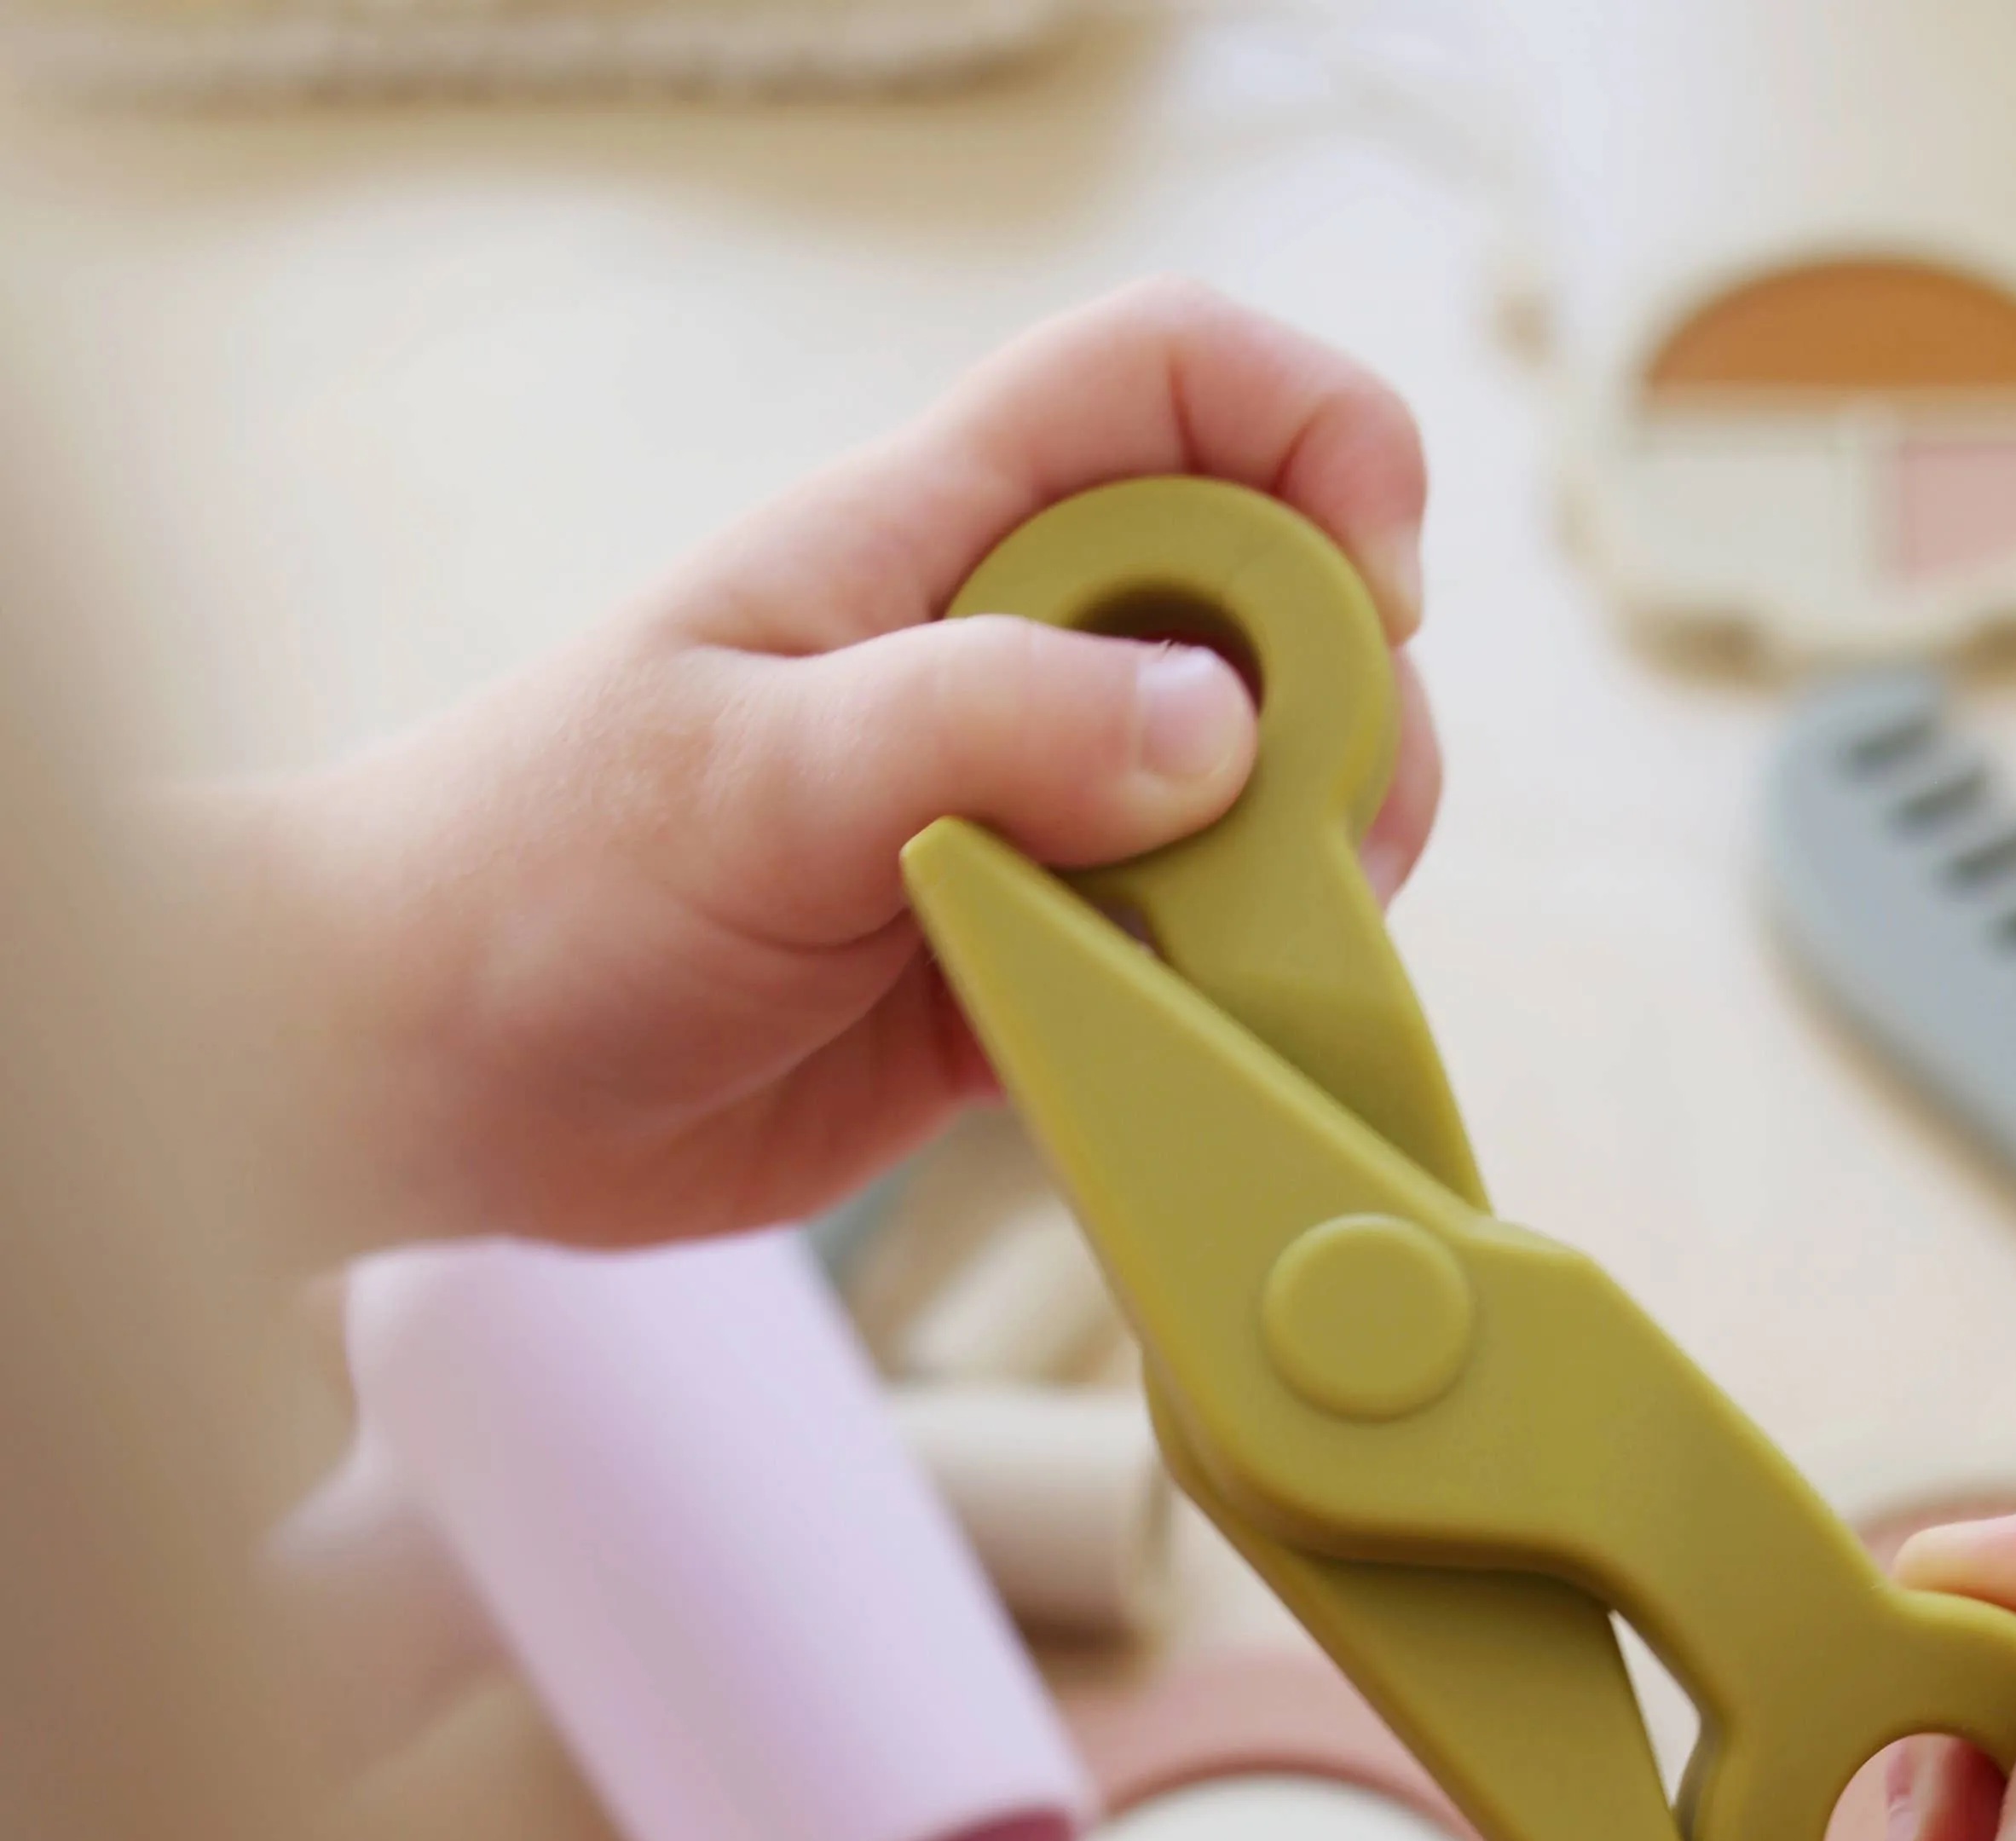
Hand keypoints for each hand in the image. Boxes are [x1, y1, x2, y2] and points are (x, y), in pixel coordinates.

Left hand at [203, 284, 1439, 1255]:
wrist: (436, 1073)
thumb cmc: (541, 875)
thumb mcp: (756, 778)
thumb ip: (985, 729)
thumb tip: (1213, 730)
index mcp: (934, 542)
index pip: (1177, 386)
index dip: (1314, 442)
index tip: (1371, 594)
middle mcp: (1001, 664)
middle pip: (1263, 611)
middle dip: (1348, 705)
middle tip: (1337, 838)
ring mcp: (1019, 822)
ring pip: (1249, 802)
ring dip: (1310, 872)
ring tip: (1274, 959)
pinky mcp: (1018, 975)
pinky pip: (1183, 965)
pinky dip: (1233, 1002)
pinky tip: (1209, 1047)